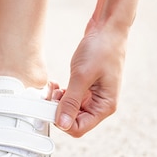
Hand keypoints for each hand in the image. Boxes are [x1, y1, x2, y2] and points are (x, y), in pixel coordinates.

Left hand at [55, 19, 126, 136]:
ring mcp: (93, 96)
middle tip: (49, 96)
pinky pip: (70, 99)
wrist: (108, 27)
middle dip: (58, 110)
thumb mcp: (82, 76)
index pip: (79, 128)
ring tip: (53, 88)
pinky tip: (56, 85)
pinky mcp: (87, 88)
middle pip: (73, 121)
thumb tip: (62, 124)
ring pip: (70, 110)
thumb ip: (71, 101)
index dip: (62, 121)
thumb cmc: (102, 48)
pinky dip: (61, 94)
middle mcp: (100, 104)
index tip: (48, 108)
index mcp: (105, 106)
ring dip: (58, 102)